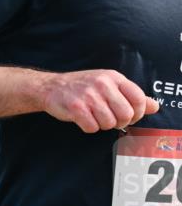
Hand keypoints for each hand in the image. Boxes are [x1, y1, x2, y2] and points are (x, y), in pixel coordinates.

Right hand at [40, 70, 158, 133]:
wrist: (50, 87)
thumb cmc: (82, 87)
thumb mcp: (108, 85)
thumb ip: (131, 95)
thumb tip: (154, 107)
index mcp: (113, 78)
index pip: (138, 98)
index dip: (138, 113)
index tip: (130, 117)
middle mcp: (102, 85)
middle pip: (125, 114)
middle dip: (120, 122)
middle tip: (111, 120)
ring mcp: (88, 96)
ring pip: (108, 123)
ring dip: (102, 125)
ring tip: (94, 117)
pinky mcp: (75, 108)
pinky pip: (91, 127)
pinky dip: (88, 128)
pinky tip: (83, 120)